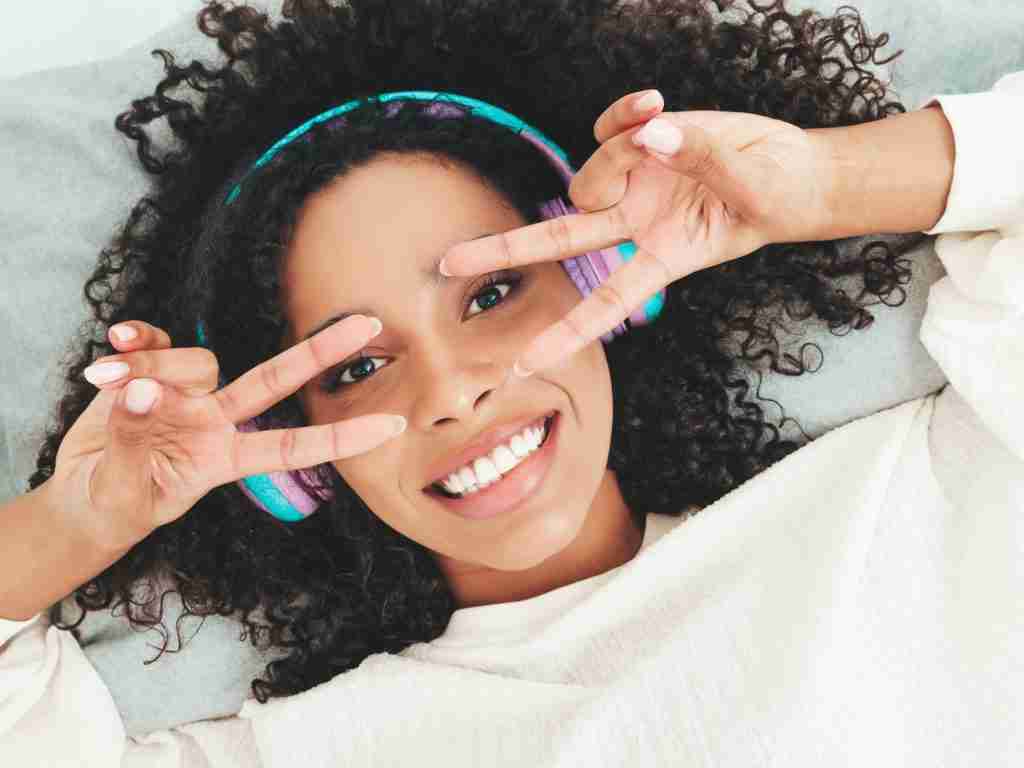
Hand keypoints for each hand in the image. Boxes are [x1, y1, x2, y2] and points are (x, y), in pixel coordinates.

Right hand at [51, 317, 404, 549]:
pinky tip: (117, 339)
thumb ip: (132, 436)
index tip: (395, 426)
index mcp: (224, 459)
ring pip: (195, 360)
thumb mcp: (124, 484)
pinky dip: (138, 339)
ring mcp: (186, 394)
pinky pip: (156, 343)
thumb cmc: (117, 502)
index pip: (292, 447)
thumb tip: (140, 388)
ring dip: (151, 364)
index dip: (342, 438)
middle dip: (320, 351)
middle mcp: (215, 420)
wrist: (84, 496)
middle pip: (273, 380)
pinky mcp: (150, 372)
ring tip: (103, 379)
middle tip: (369, 321)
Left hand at [440, 89, 836, 375]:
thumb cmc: (784, 193)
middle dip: (506, 249)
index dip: (565, 333)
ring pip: (591, 165)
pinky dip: (621, 114)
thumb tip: (649, 134)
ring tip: (668, 122)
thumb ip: (699, 158)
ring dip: (620, 142)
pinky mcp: (643, 147)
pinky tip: (652, 103)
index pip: (606, 301)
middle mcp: (638, 224)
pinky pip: (607, 130)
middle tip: (446, 261)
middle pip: (560, 237)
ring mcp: (636, 186)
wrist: (796, 169)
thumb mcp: (752, 185)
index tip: (522, 365)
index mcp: (665, 256)